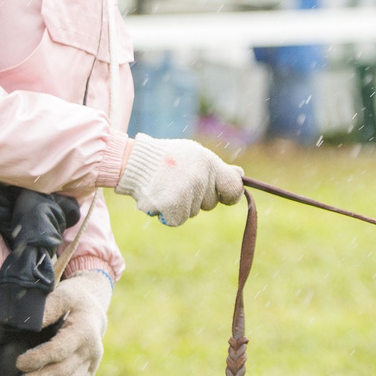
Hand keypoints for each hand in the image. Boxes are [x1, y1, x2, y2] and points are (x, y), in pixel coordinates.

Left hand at [14, 273, 110, 375]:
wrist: (93, 308)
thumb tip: (32, 323)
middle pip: (64, 370)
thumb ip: (48, 308)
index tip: (20, 362)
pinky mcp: (90, 369)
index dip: (39, 358)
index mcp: (84, 330)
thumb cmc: (73, 300)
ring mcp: (92, 361)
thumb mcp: (62, 295)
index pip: (59, 350)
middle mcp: (91, 349)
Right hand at [117, 135, 242, 226]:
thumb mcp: (195, 155)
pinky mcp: (173, 207)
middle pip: (210, 203)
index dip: (229, 195)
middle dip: (197, 198)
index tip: (224, 196)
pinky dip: (168, 213)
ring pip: (193, 212)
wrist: (134, 162)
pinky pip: (178, 220)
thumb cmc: (167, 158)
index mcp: (209, 163)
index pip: (233, 187)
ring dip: (181, 205)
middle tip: (179, 181)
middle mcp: (200, 178)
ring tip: (166, 186)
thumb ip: (217, 168)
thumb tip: (241, 175)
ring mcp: (187, 193)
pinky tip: (160, 198)